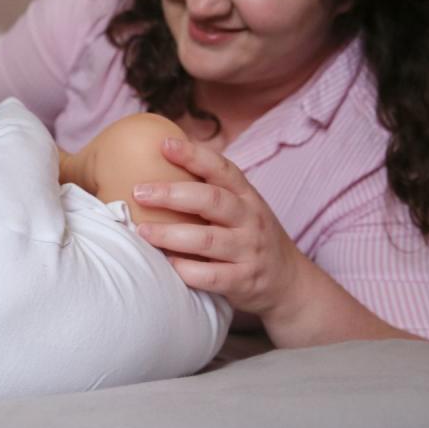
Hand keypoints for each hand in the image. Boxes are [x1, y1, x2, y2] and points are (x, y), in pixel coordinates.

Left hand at [131, 137, 303, 319]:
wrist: (289, 281)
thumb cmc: (249, 236)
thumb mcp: (241, 207)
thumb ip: (209, 189)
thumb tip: (159, 162)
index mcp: (247, 196)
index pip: (222, 169)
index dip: (194, 155)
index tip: (164, 145)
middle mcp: (250, 219)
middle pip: (212, 200)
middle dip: (172, 194)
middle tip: (139, 192)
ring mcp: (248, 251)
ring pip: (207, 240)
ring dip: (170, 234)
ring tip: (142, 230)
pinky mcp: (243, 280)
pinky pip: (211, 276)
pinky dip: (186, 269)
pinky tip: (166, 264)